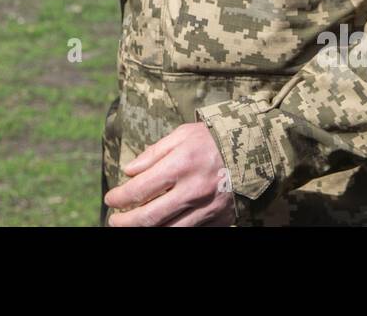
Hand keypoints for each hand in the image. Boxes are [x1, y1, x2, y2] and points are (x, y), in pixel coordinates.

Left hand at [104, 123, 236, 226]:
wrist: (256, 150)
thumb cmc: (213, 139)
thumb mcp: (182, 134)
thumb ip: (154, 153)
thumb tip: (129, 171)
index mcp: (180, 165)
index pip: (139, 190)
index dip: (119, 198)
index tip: (110, 199)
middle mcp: (192, 191)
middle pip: (149, 217)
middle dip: (125, 222)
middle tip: (114, 220)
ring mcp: (206, 209)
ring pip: (167, 231)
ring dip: (144, 231)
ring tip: (131, 227)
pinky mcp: (218, 220)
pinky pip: (189, 231)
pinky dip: (170, 230)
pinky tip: (159, 226)